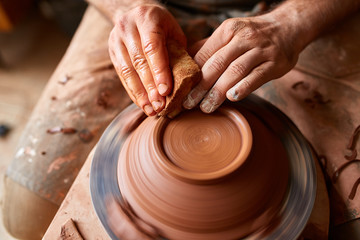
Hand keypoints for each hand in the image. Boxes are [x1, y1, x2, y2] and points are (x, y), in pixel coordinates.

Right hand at [109, 4, 185, 115]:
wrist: (135, 12)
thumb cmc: (161, 25)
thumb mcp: (173, 32)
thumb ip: (177, 52)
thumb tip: (184, 82)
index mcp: (147, 18)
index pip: (152, 47)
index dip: (159, 70)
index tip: (166, 91)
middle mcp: (127, 28)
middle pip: (138, 61)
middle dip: (150, 87)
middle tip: (160, 105)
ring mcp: (116, 40)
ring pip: (127, 71)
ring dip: (140, 93)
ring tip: (151, 109)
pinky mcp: (112, 52)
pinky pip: (122, 76)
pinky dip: (133, 92)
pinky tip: (142, 104)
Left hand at [183, 15, 300, 112]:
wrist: (288, 26)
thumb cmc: (253, 34)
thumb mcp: (230, 33)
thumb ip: (209, 47)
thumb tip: (185, 61)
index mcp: (228, 30)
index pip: (205, 54)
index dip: (191, 74)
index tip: (181, 90)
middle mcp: (243, 38)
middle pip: (217, 64)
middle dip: (200, 86)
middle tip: (189, 103)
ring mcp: (260, 50)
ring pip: (235, 72)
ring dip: (218, 92)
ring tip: (206, 107)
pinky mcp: (274, 63)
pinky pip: (256, 77)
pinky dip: (243, 87)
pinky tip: (232, 97)